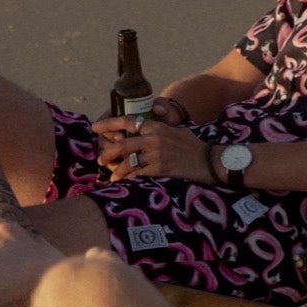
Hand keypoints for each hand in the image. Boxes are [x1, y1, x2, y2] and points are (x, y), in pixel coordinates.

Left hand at [92, 114, 211, 183]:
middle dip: (108, 153)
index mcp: (156, 127)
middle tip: (101, 160)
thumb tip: (141, 133)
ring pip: (128, 163)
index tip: (96, 127)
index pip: (127, 122)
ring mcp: (156, 155)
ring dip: (118, 171)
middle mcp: (154, 139)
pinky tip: (126, 184)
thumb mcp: (176, 131)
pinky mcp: (160, 170)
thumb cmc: (193, 147)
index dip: (109, 124)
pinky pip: (138, 176)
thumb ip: (158, 131)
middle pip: (123, 145)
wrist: (210, 161)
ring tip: (113, 177)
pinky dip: (130, 180)